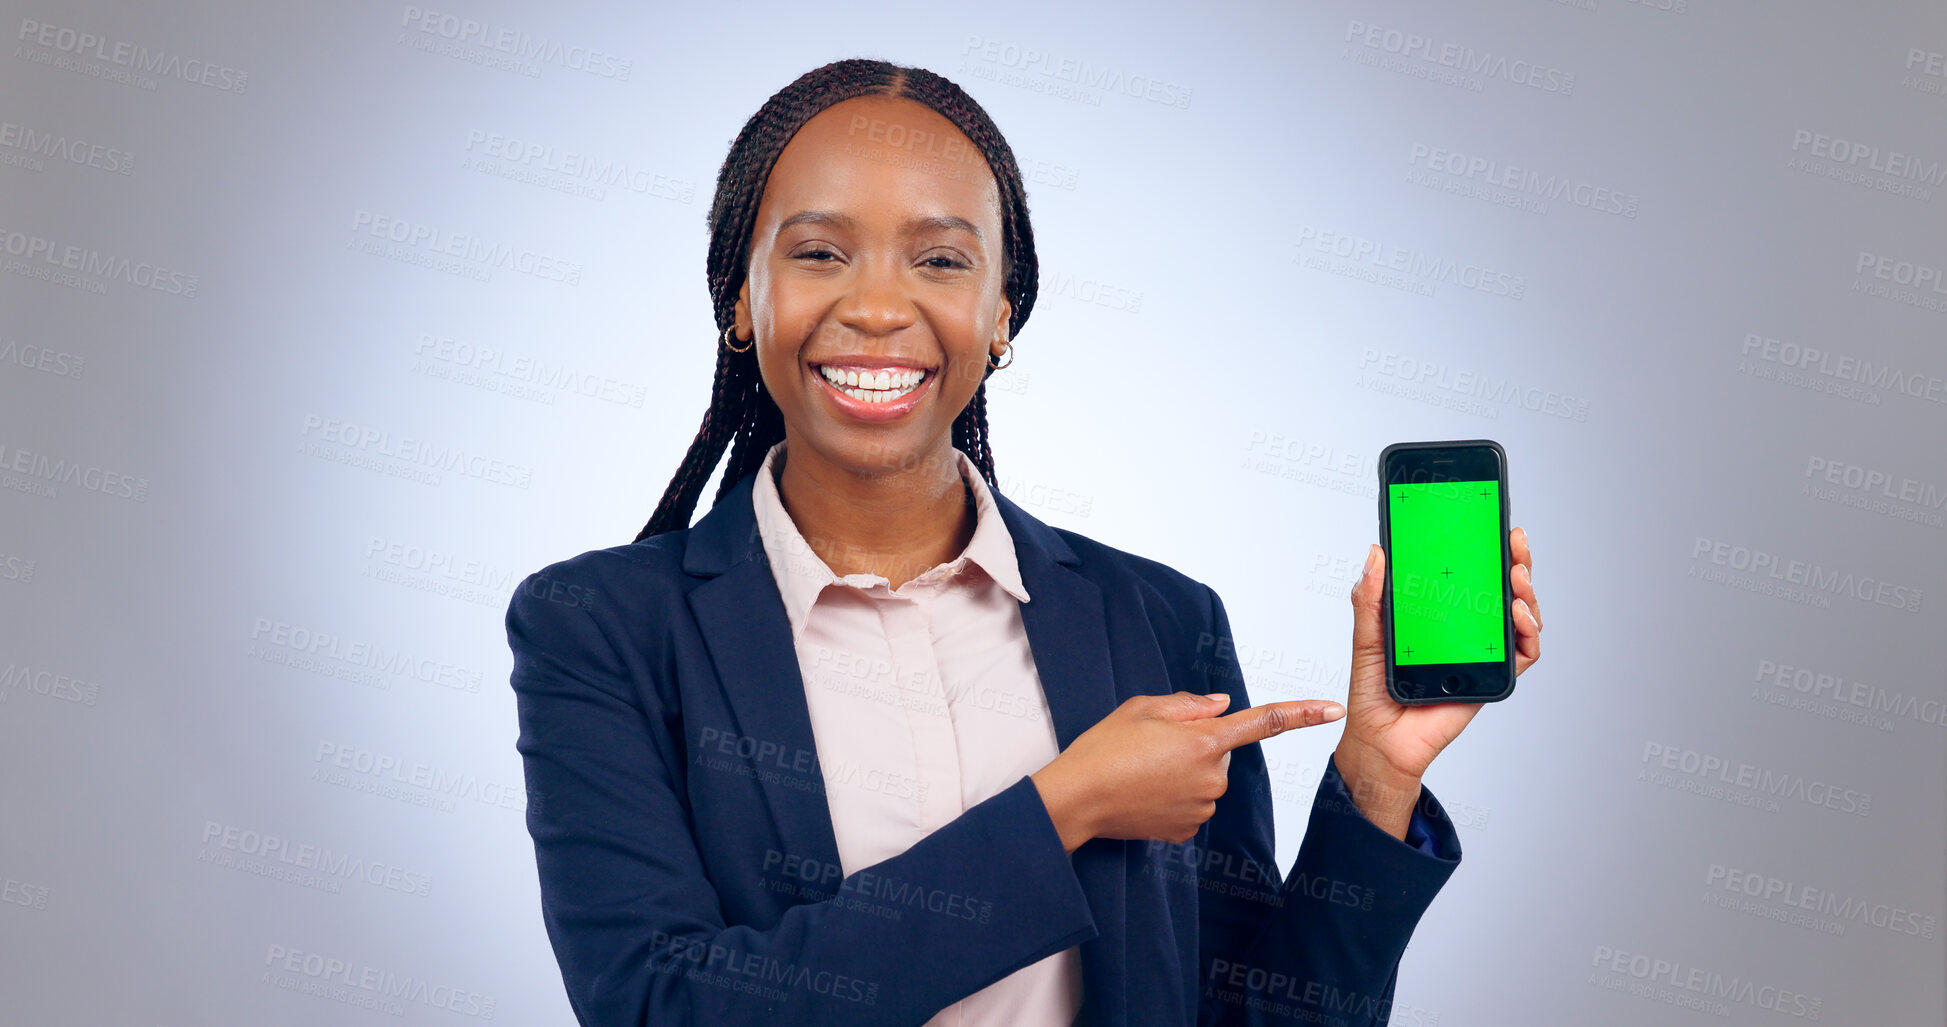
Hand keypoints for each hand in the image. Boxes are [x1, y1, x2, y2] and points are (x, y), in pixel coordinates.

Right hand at [1031, 692, 1346, 852]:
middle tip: (1150, 746)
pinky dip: (1174, 796)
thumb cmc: (1102, 750)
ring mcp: (1202, 806)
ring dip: (1184, 771)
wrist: (1076, 801)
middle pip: (1219, 751)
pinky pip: (1193, 804)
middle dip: (1195, 745)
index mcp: (1204, 740)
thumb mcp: (1141, 708)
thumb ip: (1188, 705)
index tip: (1332, 709)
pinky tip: (1145, 793)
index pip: (1263, 722)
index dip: (1302, 713)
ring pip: (1206, 779)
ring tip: (1141, 771)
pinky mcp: (1188, 829)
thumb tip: (1219, 707)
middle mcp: (1212, 777)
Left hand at [1334, 526, 1541, 838]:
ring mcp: (1482, 652)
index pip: (1469, 574)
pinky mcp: (1493, 677)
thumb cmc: (1373, 690)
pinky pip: (1523, 653)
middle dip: (1515, 560)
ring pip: (1520, 615)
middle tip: (1514, 540)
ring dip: (1526, 591)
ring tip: (1516, 577)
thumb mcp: (1367, 635)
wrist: (1380, 739)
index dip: (1485, 549)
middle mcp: (1465, 629)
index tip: (1491, 523)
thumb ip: (1371, 597)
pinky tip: (1521, 616)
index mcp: (1438, 613)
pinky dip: (1529, 632)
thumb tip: (1376, 552)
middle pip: (1502, 589)